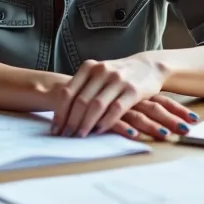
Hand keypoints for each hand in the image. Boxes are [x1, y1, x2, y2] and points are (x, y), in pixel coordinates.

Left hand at [51, 57, 196, 139]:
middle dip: (71, 121)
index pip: (68, 92)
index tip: (55, 128)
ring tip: (79, 136)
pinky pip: (116, 109)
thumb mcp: (98, 75)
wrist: (148, 66)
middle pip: (80, 100)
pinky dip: (106, 122)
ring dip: (86, 124)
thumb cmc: (117, 75)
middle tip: (65, 136)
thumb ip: (82, 88)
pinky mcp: (134, 90)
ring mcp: (118, 80)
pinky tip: (99, 132)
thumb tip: (61, 113)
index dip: (60, 112)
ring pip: (96, 105)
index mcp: (89, 67)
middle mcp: (101, 71)